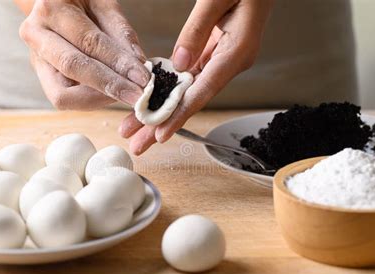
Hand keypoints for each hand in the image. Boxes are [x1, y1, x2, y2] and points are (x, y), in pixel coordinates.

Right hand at [19, 0, 149, 109]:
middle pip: (73, 67)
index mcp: (52, 8)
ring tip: (126, 94)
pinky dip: (91, 100)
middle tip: (138, 96)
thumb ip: (121, 34)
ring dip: (99, 98)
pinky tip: (110, 94)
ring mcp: (36, 59)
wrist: (56, 5)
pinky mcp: (43, 78)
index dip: (118, 63)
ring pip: (63, 94)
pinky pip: (66, 99)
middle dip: (110, 85)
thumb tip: (139, 64)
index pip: (89, 42)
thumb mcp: (105, 6)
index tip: (144, 78)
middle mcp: (36, 34)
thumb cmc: (83, 2)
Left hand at [120, 0, 272, 153]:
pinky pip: (189, 76)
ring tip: (137, 127)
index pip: (203, 91)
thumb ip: (198, 29)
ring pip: (188, 91)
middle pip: (192, 100)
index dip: (179, 114)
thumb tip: (178, 63)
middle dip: (163, 123)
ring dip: (162, 109)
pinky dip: (169, 89)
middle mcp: (230, 61)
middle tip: (139, 143)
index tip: (160, 132)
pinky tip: (152, 100)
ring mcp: (222, 58)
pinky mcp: (214, 51)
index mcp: (236, 52)